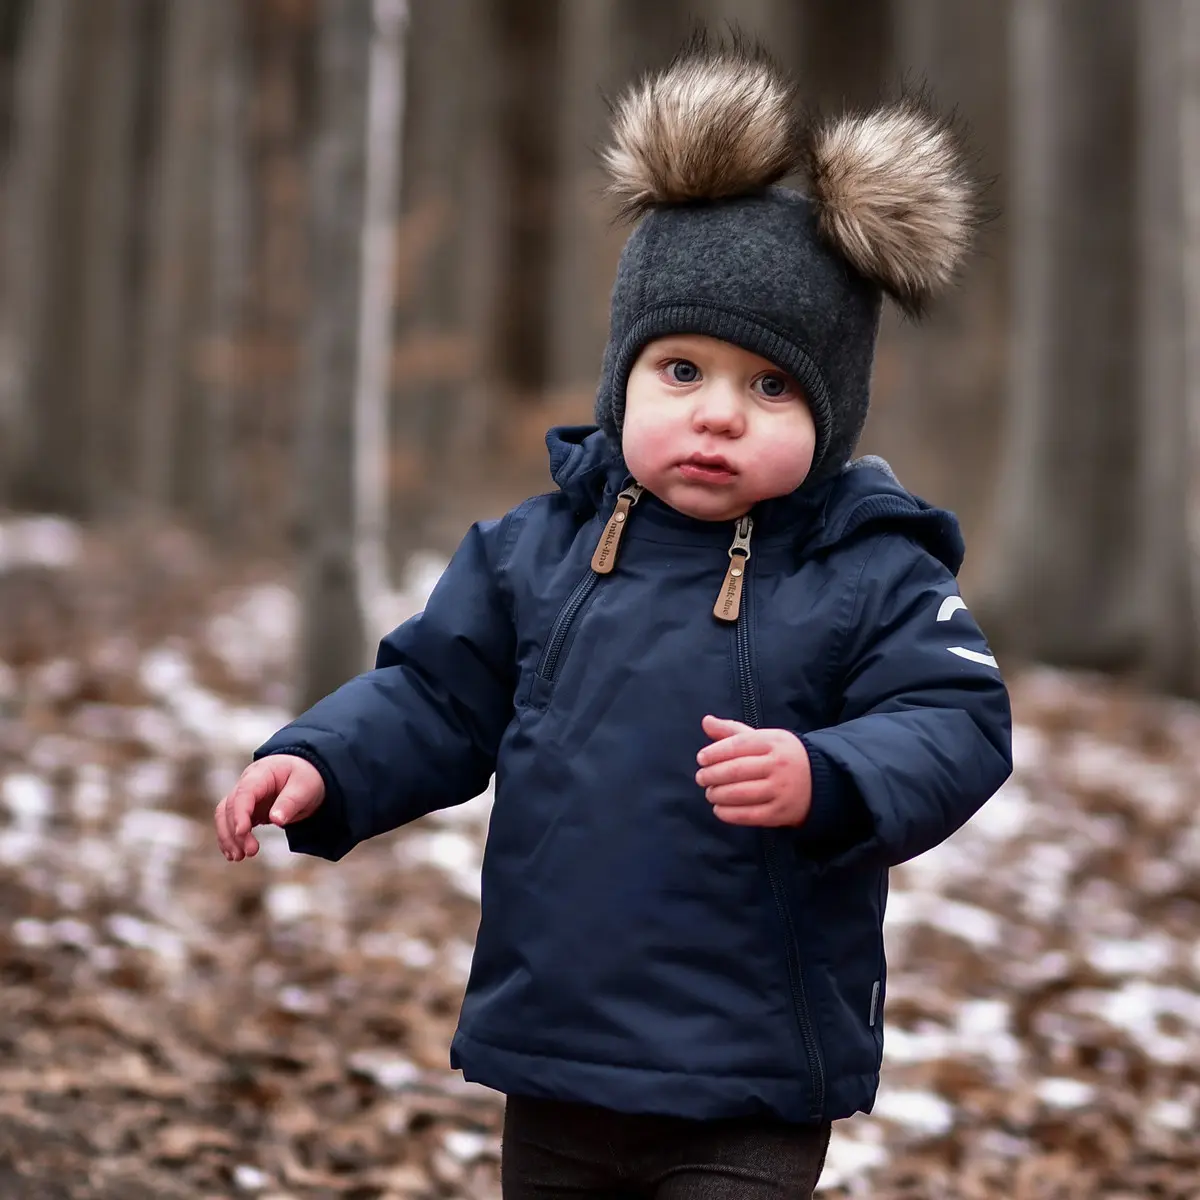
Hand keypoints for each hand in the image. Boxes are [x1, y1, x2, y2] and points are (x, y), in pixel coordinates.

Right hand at [214, 755, 324, 861]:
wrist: (306, 774)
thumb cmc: (305, 777)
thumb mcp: (305, 787)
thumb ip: (290, 802)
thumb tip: (276, 820)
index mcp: (262, 773)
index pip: (244, 792)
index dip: (240, 812)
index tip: (242, 832)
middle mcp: (247, 783)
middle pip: (231, 806)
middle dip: (236, 831)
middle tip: (251, 852)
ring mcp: (244, 796)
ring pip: (225, 815)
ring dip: (228, 837)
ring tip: (238, 857)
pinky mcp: (246, 809)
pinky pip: (230, 823)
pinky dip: (230, 838)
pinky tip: (234, 854)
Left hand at [696, 715, 811, 826]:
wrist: (821, 781)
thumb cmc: (783, 756)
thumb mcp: (764, 738)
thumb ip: (733, 731)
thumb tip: (706, 721)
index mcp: (774, 742)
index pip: (737, 745)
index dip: (715, 752)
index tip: (701, 759)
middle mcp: (778, 765)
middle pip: (735, 770)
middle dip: (712, 775)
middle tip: (701, 778)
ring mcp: (780, 790)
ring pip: (740, 793)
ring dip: (718, 794)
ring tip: (710, 792)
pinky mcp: (780, 813)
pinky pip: (748, 815)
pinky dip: (729, 814)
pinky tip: (719, 809)